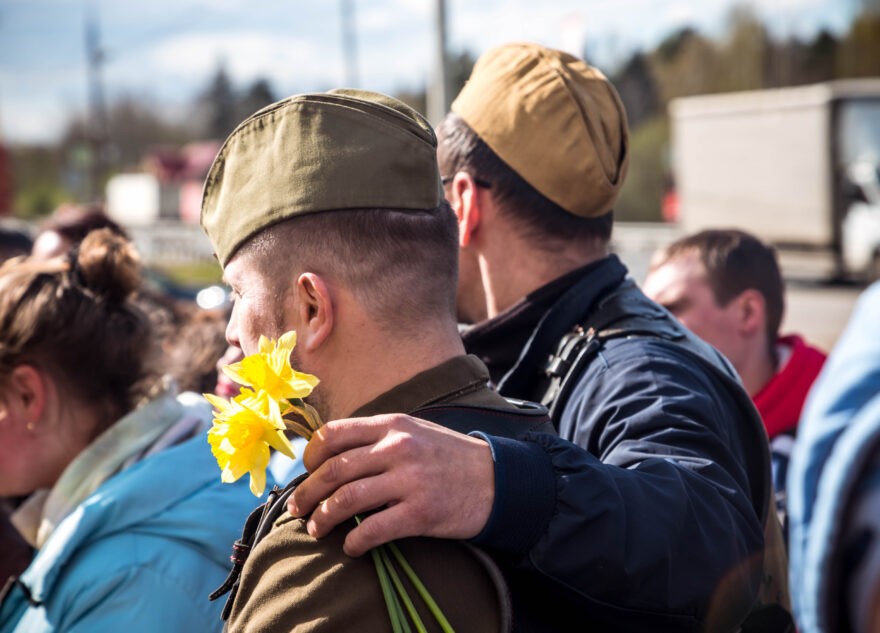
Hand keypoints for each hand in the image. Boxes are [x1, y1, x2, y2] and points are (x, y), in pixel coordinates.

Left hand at [288, 413, 494, 556]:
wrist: (497, 480)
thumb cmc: (450, 457)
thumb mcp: (416, 430)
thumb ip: (379, 437)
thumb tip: (334, 455)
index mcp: (393, 425)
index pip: (334, 434)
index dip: (311, 456)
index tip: (305, 473)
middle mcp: (398, 448)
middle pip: (333, 470)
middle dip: (307, 493)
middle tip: (297, 509)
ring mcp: (409, 480)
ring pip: (346, 499)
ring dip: (323, 518)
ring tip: (316, 529)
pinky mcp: (420, 513)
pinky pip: (372, 529)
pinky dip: (353, 541)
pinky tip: (350, 546)